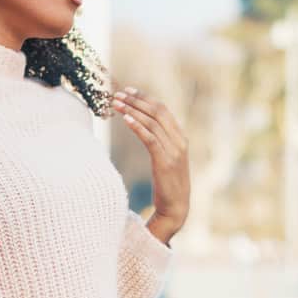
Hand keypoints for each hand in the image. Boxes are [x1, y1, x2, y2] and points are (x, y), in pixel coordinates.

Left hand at [112, 86, 189, 239]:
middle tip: (118, 93)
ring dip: (132, 111)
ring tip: (117, 104)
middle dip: (136, 100)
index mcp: (180, 137)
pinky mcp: (165, 161)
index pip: (162, 109)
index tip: (128, 90)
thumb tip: (144, 125)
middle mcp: (179, 140)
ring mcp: (174, 151)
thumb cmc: (168, 183)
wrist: (176, 207)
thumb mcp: (166, 157)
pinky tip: (126, 120)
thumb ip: (161, 141)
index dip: (145, 98)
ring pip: (152, 123)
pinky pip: (150, 139)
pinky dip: (137, 127)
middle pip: (157, 112)